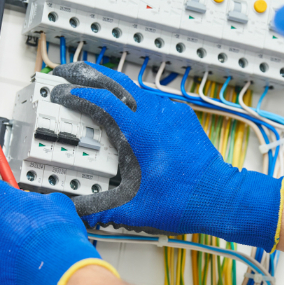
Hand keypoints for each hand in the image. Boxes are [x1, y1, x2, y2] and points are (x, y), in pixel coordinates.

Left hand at [0, 179, 117, 284]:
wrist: (54, 266)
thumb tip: (44, 206)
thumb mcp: (56, 202)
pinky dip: (0, 274)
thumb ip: (41, 201)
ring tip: (25, 256)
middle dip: (4, 228)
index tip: (21, 210)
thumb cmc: (53, 234)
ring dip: (0, 252)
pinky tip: (19, 272)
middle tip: (25, 234)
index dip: (12, 203)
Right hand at [51, 62, 283, 251]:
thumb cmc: (186, 200)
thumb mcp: (136, 209)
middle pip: (117, 81)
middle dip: (87, 73)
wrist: (223, 198)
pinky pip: (151, 99)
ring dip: (111, 85)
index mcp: (142, 132)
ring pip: (135, 88)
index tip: (60, 92)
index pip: (102, 101)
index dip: (77, 94)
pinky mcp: (182, 118)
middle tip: (66, 72)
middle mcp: (158, 115)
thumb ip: (101, 210)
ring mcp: (172, 113)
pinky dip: (132, 99)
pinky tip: (125, 109)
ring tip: (91, 88)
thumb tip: (77, 213)